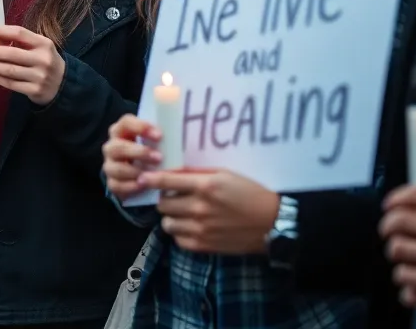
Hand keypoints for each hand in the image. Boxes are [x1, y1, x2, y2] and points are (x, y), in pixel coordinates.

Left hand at [0, 24, 65, 105]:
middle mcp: (43, 59)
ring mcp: (40, 76)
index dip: (0, 31)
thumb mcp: (40, 48)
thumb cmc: (44, 62)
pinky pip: (12, 84)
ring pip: (10, 70)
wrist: (62, 86)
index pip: (19, 33)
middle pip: (12, 53)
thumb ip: (22, 41)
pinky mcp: (36, 90)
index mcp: (44, 44)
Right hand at [103, 114, 163, 200]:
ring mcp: (110, 166)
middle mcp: (112, 147)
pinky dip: (131, 187)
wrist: (144, 174)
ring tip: (152, 175)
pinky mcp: (112, 183)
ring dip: (135, 171)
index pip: (126, 122)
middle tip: (159, 158)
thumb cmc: (152, 152)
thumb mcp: (156, 141)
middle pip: (118, 147)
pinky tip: (143, 186)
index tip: (159, 135)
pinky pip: (117, 185)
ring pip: (116, 168)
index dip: (140, 127)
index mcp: (122, 131)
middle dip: (139, 152)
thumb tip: (183, 128)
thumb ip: (163, 135)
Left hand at [138, 169, 279, 254]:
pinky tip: (189, 226)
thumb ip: (199, 173)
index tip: (143, 177)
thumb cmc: (251, 192)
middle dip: (165, 199)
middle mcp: (200, 207)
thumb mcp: (226, 174)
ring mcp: (201, 228)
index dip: (150, 179)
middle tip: (174, 197)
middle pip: (162, 204)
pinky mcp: (204, 245)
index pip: (166, 181)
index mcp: (206, 185)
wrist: (272, 222)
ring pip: (167, 223)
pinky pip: (178, 239)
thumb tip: (174, 170)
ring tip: (181, 213)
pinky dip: (180, 232)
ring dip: (171, 217)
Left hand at [381, 185, 415, 309]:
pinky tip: (415, 280)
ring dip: (398, 256)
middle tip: (391, 234)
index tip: (390, 206)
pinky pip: (408, 277)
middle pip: (399, 221)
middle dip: (388, 228)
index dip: (395, 199)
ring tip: (407, 260)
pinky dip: (406, 280)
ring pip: (398, 249)